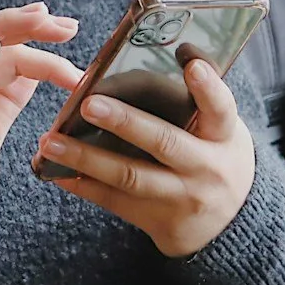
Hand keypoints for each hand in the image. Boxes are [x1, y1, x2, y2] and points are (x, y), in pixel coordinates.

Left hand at [34, 57, 255, 256]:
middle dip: (125, 123)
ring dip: (86, 158)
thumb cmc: (216, 157)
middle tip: (89, 104)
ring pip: (129, 176)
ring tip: (52, 143)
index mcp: (224, 137)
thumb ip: (196, 104)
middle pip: (163, 142)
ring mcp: (181, 197)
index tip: (191, 64)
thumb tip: (155, 58)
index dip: (207, 87)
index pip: (221, 108)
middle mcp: (205, 168)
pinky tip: (54, 172)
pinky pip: (114, 202)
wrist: (232, 225)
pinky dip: (82, 186)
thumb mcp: (221, 132)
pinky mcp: (158, 220)